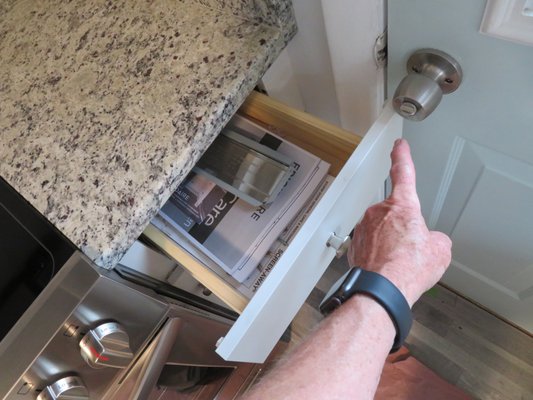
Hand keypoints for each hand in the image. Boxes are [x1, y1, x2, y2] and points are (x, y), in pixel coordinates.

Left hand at [348, 138, 451, 306]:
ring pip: (382, 231)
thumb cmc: (407, 269)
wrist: (381, 289)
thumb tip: (431, 242)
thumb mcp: (440, 250)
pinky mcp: (355, 244)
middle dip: (404, 229)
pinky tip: (386, 267)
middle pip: (395, 214)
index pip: (403, 172)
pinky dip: (379, 254)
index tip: (399, 146)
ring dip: (390, 243)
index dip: (402, 156)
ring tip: (399, 262)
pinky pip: (371, 245)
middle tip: (411, 249)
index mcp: (402, 206)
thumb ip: (436, 238)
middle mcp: (379, 212)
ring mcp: (364, 227)